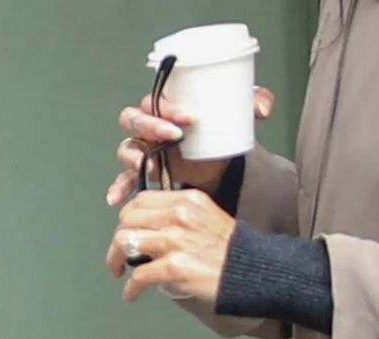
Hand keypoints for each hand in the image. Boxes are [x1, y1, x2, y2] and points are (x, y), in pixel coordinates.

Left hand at [105, 189, 235, 302]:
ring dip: (115, 259)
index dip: (128, 217)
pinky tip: (132, 294)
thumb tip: (152, 228)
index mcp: (187, 200)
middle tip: (119, 255)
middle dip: (117, 238)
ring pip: (124, 242)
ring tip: (119, 272)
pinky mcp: (175, 266)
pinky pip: (139, 275)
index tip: (129, 231)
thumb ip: (181, 215)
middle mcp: (179, 215)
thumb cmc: (233, 250)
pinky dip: (131, 288)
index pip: (141, 200)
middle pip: (127, 219)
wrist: (252, 271)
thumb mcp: (208, 217)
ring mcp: (176, 240)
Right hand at [106, 86, 275, 205]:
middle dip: (151, 126)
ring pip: (127, 147)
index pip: (154, 99)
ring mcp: (145, 149)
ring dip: (134, 156)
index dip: (167, 107)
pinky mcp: (147, 171)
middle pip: (134, 119)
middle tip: (174, 135)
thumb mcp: (240, 112)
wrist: (221, 160)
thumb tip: (263, 107)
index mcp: (167, 107)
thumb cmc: (222, 130)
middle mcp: (150, 125)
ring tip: (151, 167)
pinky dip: (120, 187)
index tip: (189, 117)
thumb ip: (256, 100)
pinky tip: (116, 198)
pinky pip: (125, 178)